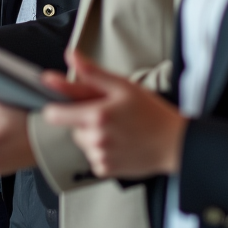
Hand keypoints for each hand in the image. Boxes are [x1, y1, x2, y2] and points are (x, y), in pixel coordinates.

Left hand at [41, 51, 186, 178]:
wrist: (174, 143)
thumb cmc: (151, 113)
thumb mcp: (122, 86)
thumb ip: (91, 72)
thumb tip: (70, 56)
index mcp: (97, 115)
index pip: (54, 114)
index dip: (56, 107)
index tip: (63, 104)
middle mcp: (96, 138)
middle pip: (71, 127)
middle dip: (83, 119)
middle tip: (106, 114)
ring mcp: (100, 156)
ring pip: (82, 142)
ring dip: (92, 135)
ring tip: (116, 129)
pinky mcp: (105, 170)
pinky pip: (92, 156)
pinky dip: (101, 150)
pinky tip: (119, 143)